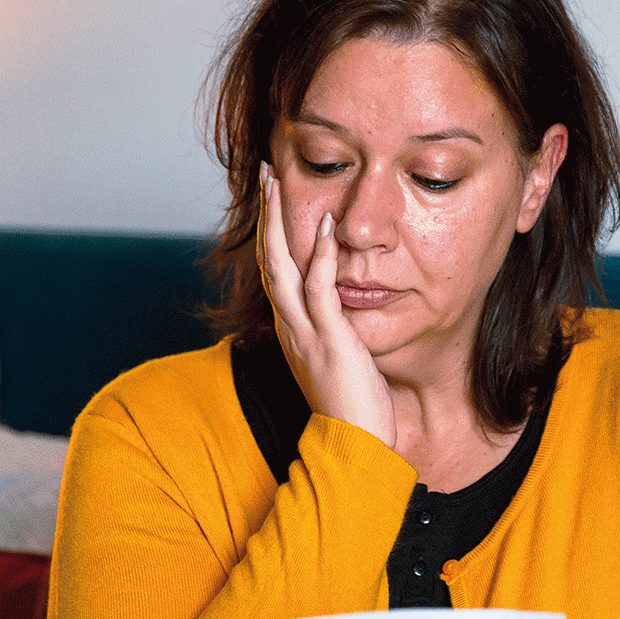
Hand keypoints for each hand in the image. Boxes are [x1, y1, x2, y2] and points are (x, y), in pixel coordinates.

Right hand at [259, 163, 395, 447]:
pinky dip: (321, 256)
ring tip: (277, 183)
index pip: (276, 271)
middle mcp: (290, 326)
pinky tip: (326, 227)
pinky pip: (319, 289)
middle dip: (266, 214)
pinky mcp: (329, 339)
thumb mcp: (340, 358)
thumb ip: (336, 329)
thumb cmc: (354, 406)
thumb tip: (345, 308)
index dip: (273, 233)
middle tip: (265, 173)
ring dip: (279, 222)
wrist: (355, 444)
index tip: (274, 199)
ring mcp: (305, 332)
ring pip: (282, 266)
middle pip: (269, 259)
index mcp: (292, 329)